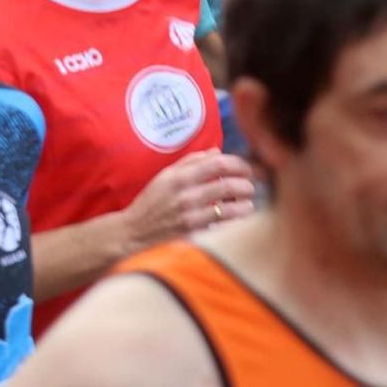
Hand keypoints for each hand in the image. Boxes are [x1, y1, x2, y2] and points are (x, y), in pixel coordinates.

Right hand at [119, 151, 255, 251]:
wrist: (135, 231)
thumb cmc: (151, 202)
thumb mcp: (165, 176)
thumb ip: (191, 162)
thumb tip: (217, 152)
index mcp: (179, 177)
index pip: (218, 164)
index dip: (238, 164)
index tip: (246, 167)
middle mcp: (186, 196)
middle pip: (228, 186)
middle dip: (246, 184)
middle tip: (250, 185)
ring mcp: (191, 217)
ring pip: (229, 208)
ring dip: (245, 204)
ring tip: (248, 202)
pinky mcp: (194, 234)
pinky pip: (222, 226)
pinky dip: (235, 220)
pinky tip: (238, 216)